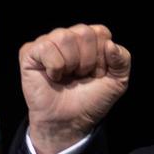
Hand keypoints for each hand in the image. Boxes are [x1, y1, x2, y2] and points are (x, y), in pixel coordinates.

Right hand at [21, 24, 130, 153]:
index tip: (96, 74)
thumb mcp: (117, 82)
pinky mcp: (30, 52)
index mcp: (88, 40)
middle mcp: (67, 37)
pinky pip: (46, 47)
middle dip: (87, 61)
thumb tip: (110, 44)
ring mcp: (48, 43)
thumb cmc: (90, 101)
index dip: (102, 58)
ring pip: (64, 37)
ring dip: (71, 63)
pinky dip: (54, 66)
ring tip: (67, 76)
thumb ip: (123, 60)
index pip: (101, 32)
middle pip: (84, 32)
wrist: (69, 122)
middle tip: (80, 77)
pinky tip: (53, 76)